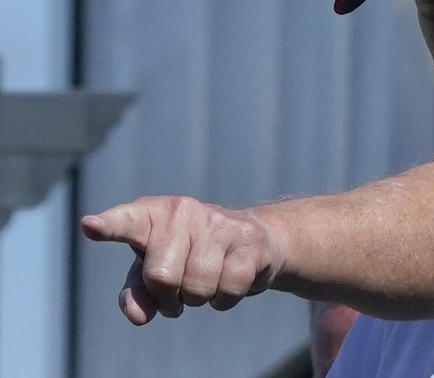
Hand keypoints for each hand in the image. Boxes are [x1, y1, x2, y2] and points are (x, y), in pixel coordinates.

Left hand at [80, 196, 283, 324]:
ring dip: (198, 299)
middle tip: (177, 292)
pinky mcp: (248, 239)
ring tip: (204, 282)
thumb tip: (138, 316)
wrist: (250, 240)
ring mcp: (218, 222)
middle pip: (161, 277)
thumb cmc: (190, 255)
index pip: (126, 221)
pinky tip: (227, 282)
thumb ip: (136, 292)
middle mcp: (183, 211)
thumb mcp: (155, 270)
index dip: (109, 226)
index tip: (91, 226)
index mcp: (152, 214)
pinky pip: (228, 290)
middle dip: (169, 298)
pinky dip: (224, 300)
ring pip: (197, 287)